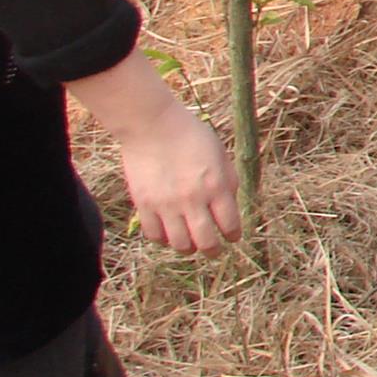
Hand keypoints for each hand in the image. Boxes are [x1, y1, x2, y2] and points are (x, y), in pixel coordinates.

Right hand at [72, 51, 240, 256]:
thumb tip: (229, 206)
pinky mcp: (143, 205)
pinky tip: (169, 233)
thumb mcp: (221, 154)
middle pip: (206, 241)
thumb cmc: (191, 135)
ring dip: (189, 248)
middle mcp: (193, 200)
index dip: (233, 235)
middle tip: (214, 250)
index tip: (233, 236)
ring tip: (191, 244)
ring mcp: (166, 204)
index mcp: (216, 186)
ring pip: (180, 244)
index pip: (230, 225)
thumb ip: (228, 182)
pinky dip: (164, 239)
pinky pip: (155, 235)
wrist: (152, 125)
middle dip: (213, 250)